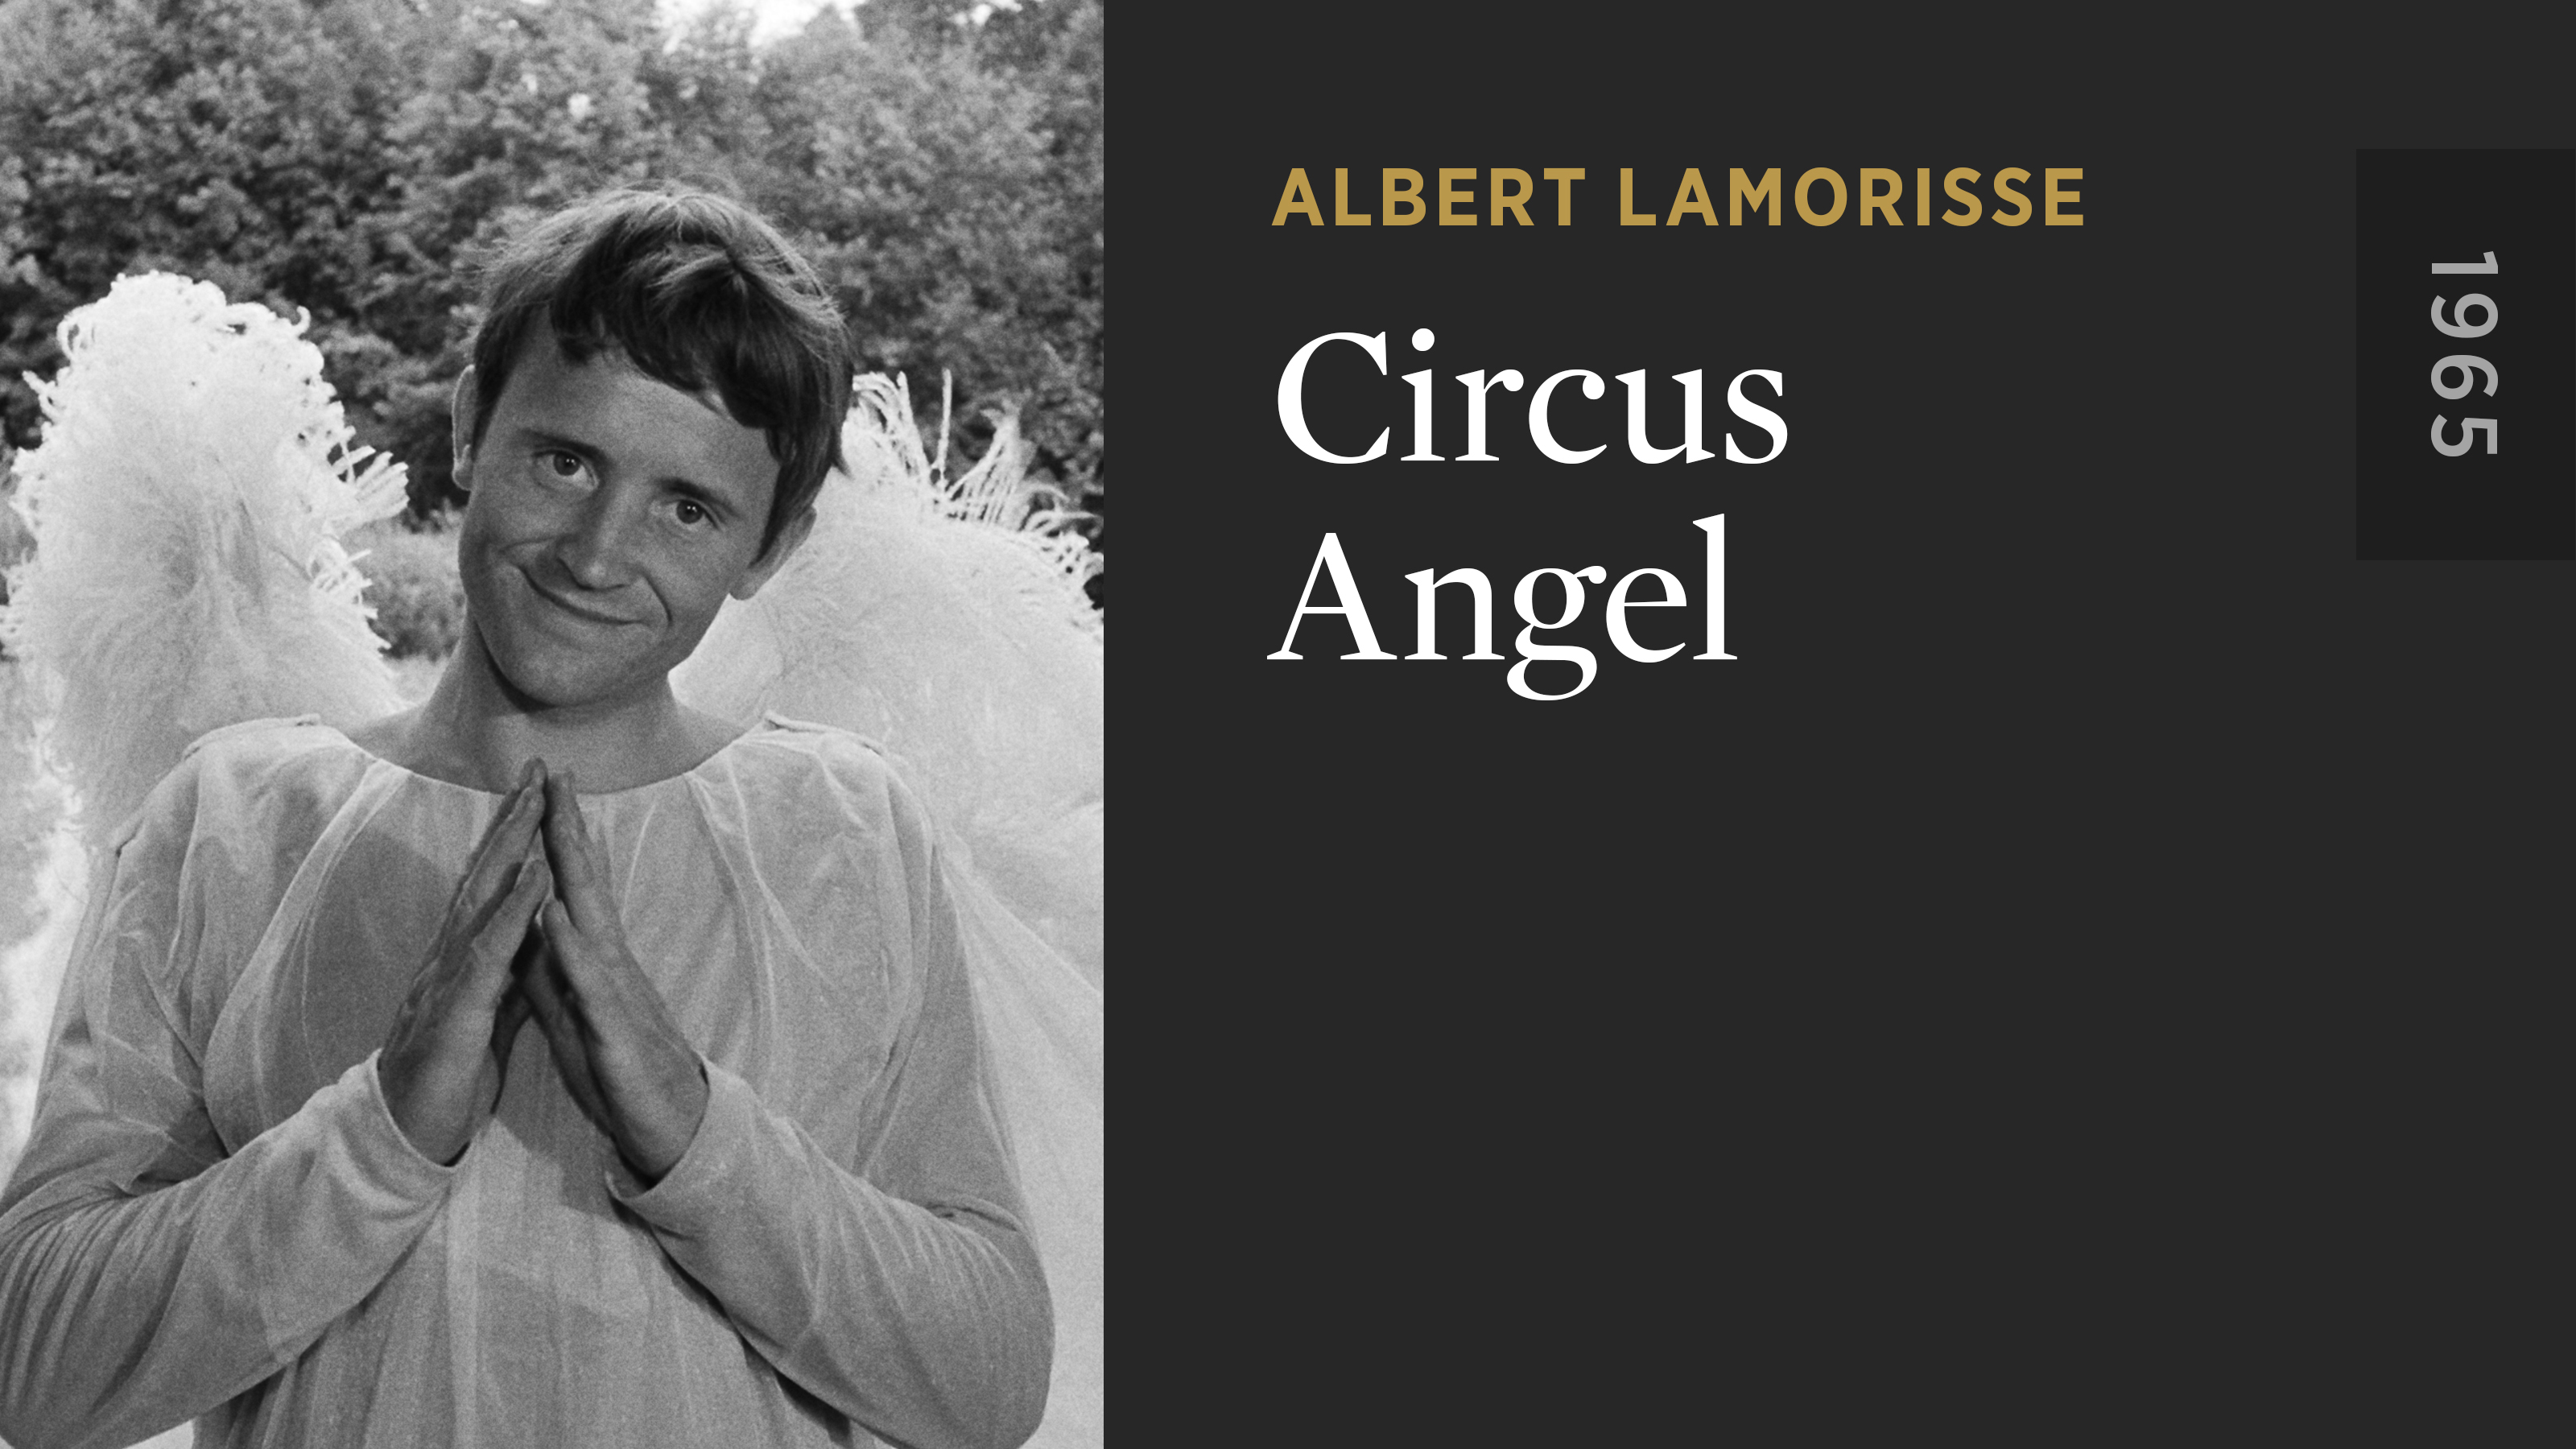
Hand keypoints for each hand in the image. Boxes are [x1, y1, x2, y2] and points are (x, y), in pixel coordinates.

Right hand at [378, 758, 548, 1164]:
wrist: (409, 1136)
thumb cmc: (449, 1075)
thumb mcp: (490, 1015)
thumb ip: (509, 975)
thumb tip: (530, 942)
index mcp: (464, 959)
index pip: (491, 886)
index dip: (512, 838)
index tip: (538, 790)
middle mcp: (450, 957)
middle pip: (483, 877)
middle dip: (509, 821)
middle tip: (534, 767)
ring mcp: (449, 980)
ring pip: (481, 902)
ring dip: (509, 850)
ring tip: (534, 802)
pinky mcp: (457, 1012)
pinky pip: (489, 953)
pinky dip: (514, 912)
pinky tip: (536, 879)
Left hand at [522, 765, 709, 1182]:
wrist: (672, 1131)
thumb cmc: (623, 1076)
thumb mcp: (575, 1019)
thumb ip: (552, 976)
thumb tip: (528, 932)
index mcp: (596, 963)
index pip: (573, 890)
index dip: (557, 840)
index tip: (543, 789)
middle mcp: (611, 965)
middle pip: (586, 888)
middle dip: (569, 831)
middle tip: (556, 776)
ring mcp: (617, 994)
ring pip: (591, 923)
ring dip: (574, 872)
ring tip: (557, 824)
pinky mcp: (617, 1031)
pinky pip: (590, 984)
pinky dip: (571, 947)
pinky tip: (554, 915)